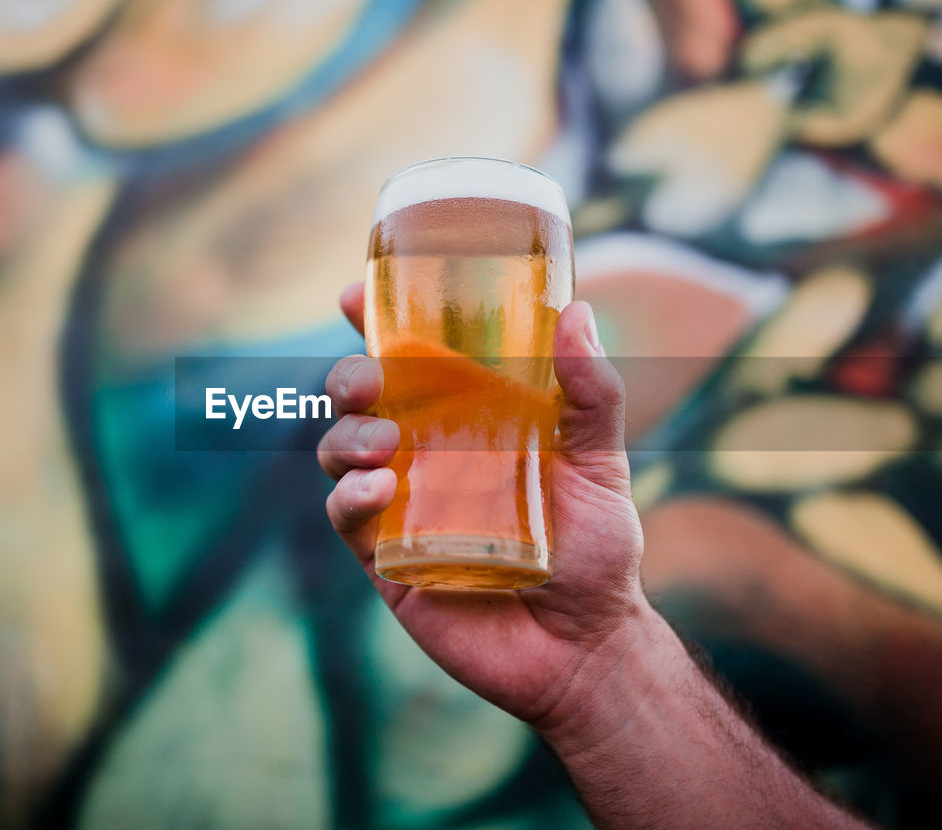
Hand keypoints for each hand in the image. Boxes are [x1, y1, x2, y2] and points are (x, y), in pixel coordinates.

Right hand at [318, 283, 649, 732]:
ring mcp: (399, 505)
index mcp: (468, 419)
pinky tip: (380, 489)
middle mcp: (425, 454)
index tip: (357, 294)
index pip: (411, 361)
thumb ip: (591, 393)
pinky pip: (345, 515)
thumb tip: (576, 312)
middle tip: (369, 380)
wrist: (585, 647)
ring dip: (345, 436)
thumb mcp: (602, 463)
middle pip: (360, 400)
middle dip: (348, 378)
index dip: (376, 323)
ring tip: (382, 442)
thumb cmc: (597, 551)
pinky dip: (350, 495)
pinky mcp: (384, 558)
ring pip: (338, 451)